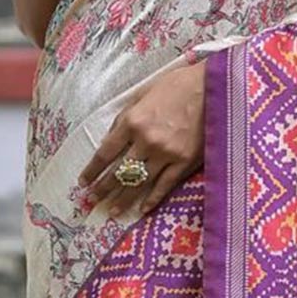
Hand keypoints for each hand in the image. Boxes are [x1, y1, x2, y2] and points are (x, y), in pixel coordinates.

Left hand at [75, 58, 205, 220]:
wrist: (213, 87)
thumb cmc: (178, 85)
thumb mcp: (144, 93)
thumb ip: (127, 116)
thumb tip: (111, 137)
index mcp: (133, 121)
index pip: (105, 152)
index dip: (92, 170)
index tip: (83, 181)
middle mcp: (146, 140)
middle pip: (119, 172)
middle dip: (103, 188)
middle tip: (92, 200)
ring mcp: (166, 154)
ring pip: (139, 182)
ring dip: (123, 199)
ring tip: (112, 211)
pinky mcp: (184, 162)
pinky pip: (164, 185)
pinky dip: (152, 199)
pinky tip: (142, 209)